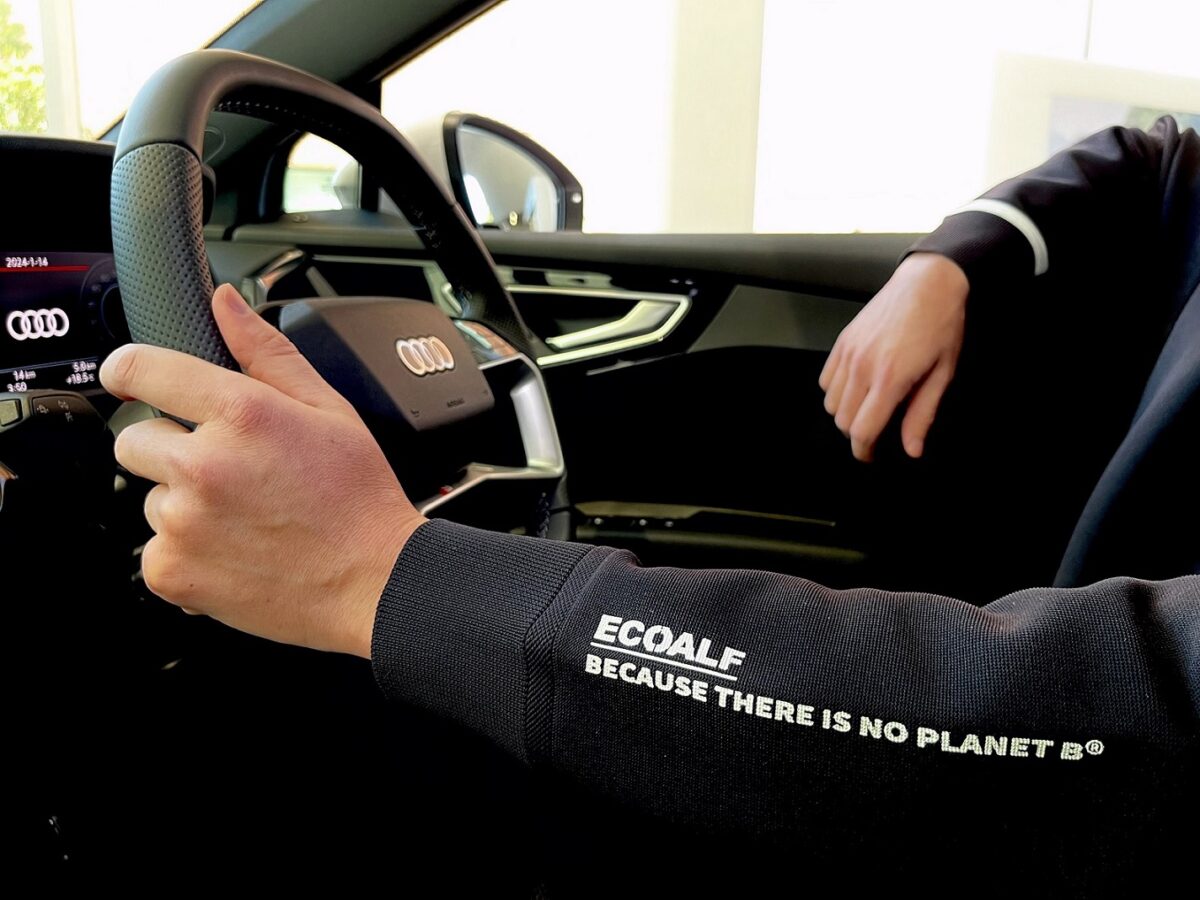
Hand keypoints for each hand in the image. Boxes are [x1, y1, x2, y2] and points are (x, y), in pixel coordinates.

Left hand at [100, 284, 425, 658]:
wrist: (375, 582)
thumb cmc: (358, 498)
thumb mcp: (327, 408)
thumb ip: (266, 350)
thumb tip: (225, 303)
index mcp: (241, 413)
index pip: (140, 369)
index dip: (132, 370)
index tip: (135, 379)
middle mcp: (204, 465)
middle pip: (134, 439)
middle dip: (172, 448)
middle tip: (229, 469)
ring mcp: (183, 522)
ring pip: (150, 497)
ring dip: (184, 502)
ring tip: (244, 515)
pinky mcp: (172, 570)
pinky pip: (154, 549)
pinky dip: (185, 551)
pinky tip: (235, 548)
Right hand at [818, 252, 967, 461]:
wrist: (928, 283)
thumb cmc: (941, 326)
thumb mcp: (942, 374)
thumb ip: (922, 414)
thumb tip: (912, 449)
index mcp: (890, 379)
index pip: (861, 430)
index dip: (863, 450)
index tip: (870, 454)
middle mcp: (863, 367)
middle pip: (842, 420)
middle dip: (857, 432)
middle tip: (875, 431)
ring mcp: (849, 352)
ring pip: (831, 402)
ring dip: (845, 412)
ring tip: (866, 408)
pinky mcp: (843, 341)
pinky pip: (826, 379)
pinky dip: (836, 391)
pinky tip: (856, 387)